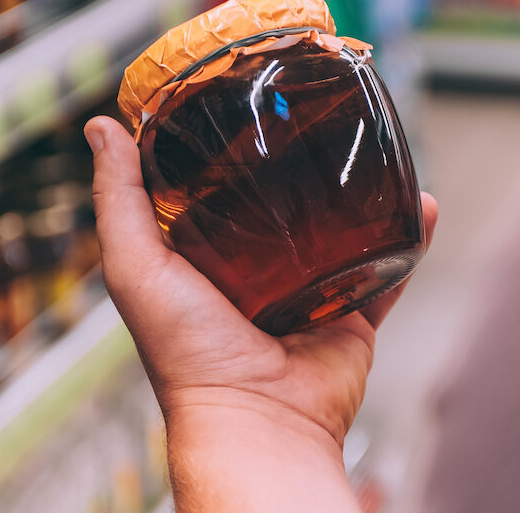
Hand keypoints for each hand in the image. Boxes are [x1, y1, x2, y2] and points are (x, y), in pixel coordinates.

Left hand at [85, 116, 437, 511]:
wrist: (258, 419)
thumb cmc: (187, 355)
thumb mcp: (136, 267)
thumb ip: (119, 200)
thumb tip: (100, 127)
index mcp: (202, 262)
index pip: (211, 193)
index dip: (221, 151)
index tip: (236, 100)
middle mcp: (255, 274)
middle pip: (281, 207)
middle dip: (299, 166)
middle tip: (314, 118)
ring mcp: (307, 292)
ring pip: (340, 231)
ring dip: (359, 194)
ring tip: (372, 148)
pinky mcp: (350, 314)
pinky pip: (387, 269)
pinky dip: (407, 238)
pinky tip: (419, 203)